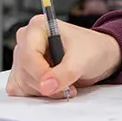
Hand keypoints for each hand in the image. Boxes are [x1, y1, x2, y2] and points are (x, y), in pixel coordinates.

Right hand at [6, 15, 121, 98]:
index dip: (40, 73)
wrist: (100, 56)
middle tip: (67, 85)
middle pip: (24, 70)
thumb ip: (64, 73)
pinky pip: (21, 89)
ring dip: (43, 90)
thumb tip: (46, 86)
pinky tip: (55, 88)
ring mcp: (24, 56)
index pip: (28, 54)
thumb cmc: (92, 49)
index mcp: (38, 27)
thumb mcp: (82, 60)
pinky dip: (37, 94)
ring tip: (65, 85)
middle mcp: (27, 40)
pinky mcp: (25, 72)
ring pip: (21, 82)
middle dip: (45, 83)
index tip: (55, 85)